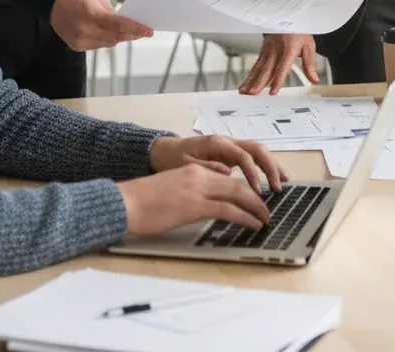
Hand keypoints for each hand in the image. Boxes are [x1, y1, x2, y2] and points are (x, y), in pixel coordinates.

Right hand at [49, 0, 152, 51]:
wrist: (54, 3)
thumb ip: (112, 14)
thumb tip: (128, 25)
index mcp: (91, 13)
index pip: (118, 25)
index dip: (135, 29)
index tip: (149, 31)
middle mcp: (84, 29)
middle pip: (115, 36)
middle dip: (131, 34)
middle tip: (143, 32)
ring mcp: (79, 40)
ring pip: (108, 43)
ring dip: (119, 37)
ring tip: (130, 32)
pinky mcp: (76, 46)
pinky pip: (98, 45)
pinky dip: (106, 40)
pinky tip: (111, 34)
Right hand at [118, 163, 271, 235]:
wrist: (125, 202)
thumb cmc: (143, 200)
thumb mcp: (173, 188)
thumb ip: (193, 189)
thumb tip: (210, 202)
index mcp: (194, 169)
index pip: (228, 177)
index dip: (246, 186)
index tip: (257, 197)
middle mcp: (199, 174)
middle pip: (238, 183)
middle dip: (257, 196)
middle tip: (269, 208)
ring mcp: (198, 189)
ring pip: (238, 193)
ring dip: (256, 207)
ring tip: (266, 217)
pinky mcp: (194, 205)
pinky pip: (227, 210)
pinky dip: (245, 217)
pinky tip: (253, 224)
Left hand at [149, 135, 287, 192]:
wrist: (162, 151)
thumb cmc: (171, 158)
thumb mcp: (183, 165)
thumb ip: (206, 167)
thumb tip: (227, 172)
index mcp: (215, 143)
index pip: (242, 156)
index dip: (252, 173)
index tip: (258, 191)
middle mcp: (226, 141)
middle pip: (255, 149)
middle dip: (270, 167)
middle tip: (277, 187)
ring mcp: (229, 146)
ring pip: (256, 151)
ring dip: (271, 165)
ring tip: (283, 181)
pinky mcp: (229, 154)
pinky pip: (251, 158)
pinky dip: (263, 166)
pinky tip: (270, 178)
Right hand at [239, 34, 318, 94]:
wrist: (287, 14)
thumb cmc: (299, 30)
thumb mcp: (309, 45)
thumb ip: (310, 64)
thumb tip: (314, 79)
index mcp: (288, 50)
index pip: (282, 68)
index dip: (277, 81)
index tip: (273, 92)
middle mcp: (275, 51)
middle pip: (266, 70)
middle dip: (258, 83)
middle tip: (252, 94)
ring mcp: (267, 50)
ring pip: (258, 68)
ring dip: (250, 81)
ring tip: (244, 92)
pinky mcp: (263, 50)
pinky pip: (256, 65)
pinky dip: (250, 75)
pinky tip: (245, 83)